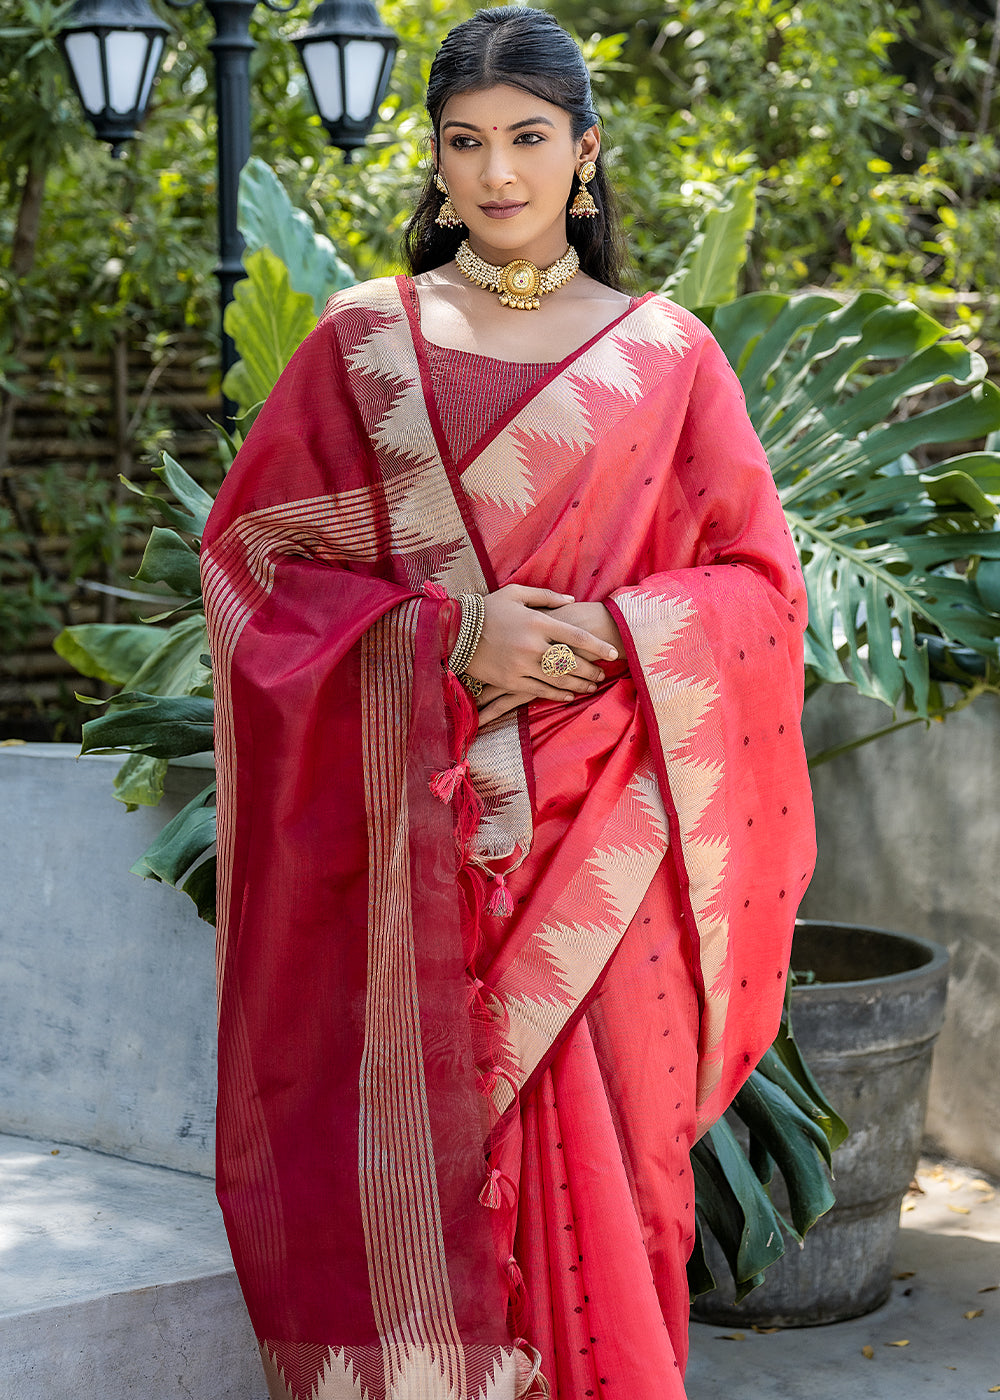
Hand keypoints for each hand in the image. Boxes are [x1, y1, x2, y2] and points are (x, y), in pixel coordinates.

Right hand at [464, 585, 617, 720]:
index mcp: (537, 622)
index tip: (612, 652)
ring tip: (592, 686)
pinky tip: (570, 695)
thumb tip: (571, 600)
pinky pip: (540, 691)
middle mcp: (533, 645)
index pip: (576, 637)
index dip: (598, 646)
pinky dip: (558, 694)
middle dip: (591, 669)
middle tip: (603, 673)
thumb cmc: (489, 609)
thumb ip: (546, 596)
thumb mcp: (516, 594)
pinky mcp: (511, 681)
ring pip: (559, 679)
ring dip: (579, 684)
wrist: (456, 631)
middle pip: (572, 662)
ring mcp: (522, 665)